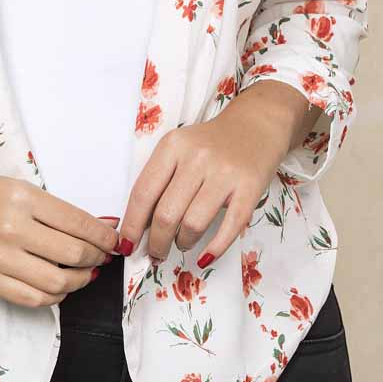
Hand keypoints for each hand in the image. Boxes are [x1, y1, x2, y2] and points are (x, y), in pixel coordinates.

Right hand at [0, 145, 120, 306]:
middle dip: (96, 258)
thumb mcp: (21, 188)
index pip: (78, 223)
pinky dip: (54, 296)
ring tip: (85, 273)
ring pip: (57, 282)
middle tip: (102, 256)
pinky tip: (60, 286)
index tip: (113, 241)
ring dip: (80, 281)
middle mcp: (11, 229)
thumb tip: (99, 229)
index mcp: (23, 198)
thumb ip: (57, 211)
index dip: (103, 236)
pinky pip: (32, 298)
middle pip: (72, 254)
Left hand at [118, 81, 319, 264]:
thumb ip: (160, 179)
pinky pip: (229, 227)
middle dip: (156, 242)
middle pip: (166, 214)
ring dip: (183, 242)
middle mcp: (197, 158)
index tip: (126, 245)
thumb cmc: (210, 143)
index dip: (131, 225)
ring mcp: (225, 173)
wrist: (256, 124)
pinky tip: (205, 257)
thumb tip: (139, 225)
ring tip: (182, 244)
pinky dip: (214, 248)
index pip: (143, 193)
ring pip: (193, 223)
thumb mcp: (179, 149)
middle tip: (156, 253)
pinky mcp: (250, 188)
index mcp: (172, 146)